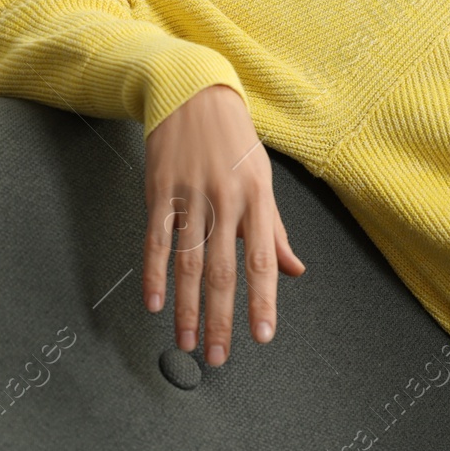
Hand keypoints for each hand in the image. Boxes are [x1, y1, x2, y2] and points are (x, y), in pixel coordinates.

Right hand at [143, 83, 304, 365]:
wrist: (194, 94)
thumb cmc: (235, 142)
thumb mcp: (263, 180)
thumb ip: (276, 230)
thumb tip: (294, 271)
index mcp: (258, 198)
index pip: (263, 259)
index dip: (263, 300)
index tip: (263, 336)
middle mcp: (226, 199)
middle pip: (222, 270)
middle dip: (221, 318)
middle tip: (218, 356)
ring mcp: (190, 195)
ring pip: (188, 262)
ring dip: (186, 308)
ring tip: (186, 343)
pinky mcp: (159, 191)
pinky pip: (156, 240)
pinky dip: (155, 274)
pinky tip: (155, 304)